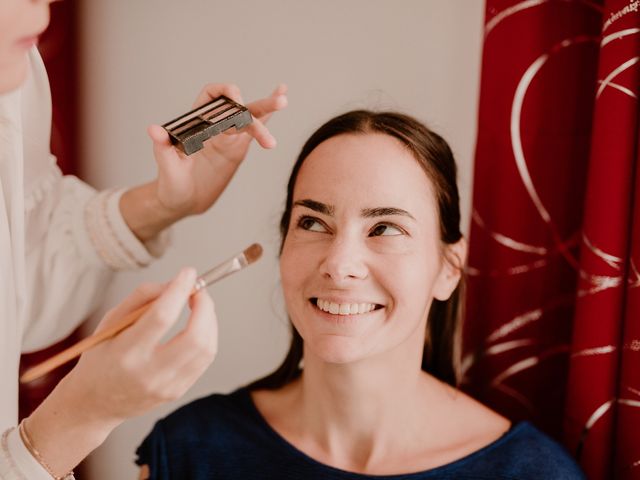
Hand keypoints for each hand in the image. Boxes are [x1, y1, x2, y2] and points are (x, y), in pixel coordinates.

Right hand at [25, 268, 216, 474]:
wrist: (94, 403)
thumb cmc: (101, 356)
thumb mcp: (110, 321)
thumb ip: (141, 297)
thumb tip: (174, 284)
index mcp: (126, 352)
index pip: (162, 317)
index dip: (179, 290)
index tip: (188, 273)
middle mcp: (148, 373)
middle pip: (193, 337)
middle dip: (204, 307)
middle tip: (199, 290)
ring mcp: (166, 386)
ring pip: (205, 349)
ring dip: (209, 320)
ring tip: (200, 305)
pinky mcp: (177, 392)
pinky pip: (204, 360)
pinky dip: (207, 337)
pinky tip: (199, 326)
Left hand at [149, 83, 287, 216]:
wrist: (183, 201)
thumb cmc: (171, 185)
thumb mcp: (167, 169)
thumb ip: (162, 148)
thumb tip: (154, 130)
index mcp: (196, 123)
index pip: (211, 96)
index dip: (224, 94)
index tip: (236, 101)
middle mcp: (213, 125)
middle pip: (237, 106)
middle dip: (257, 104)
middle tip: (278, 103)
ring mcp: (228, 136)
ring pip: (251, 117)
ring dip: (269, 107)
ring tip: (284, 99)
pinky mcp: (238, 148)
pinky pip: (255, 128)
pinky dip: (269, 115)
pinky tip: (282, 96)